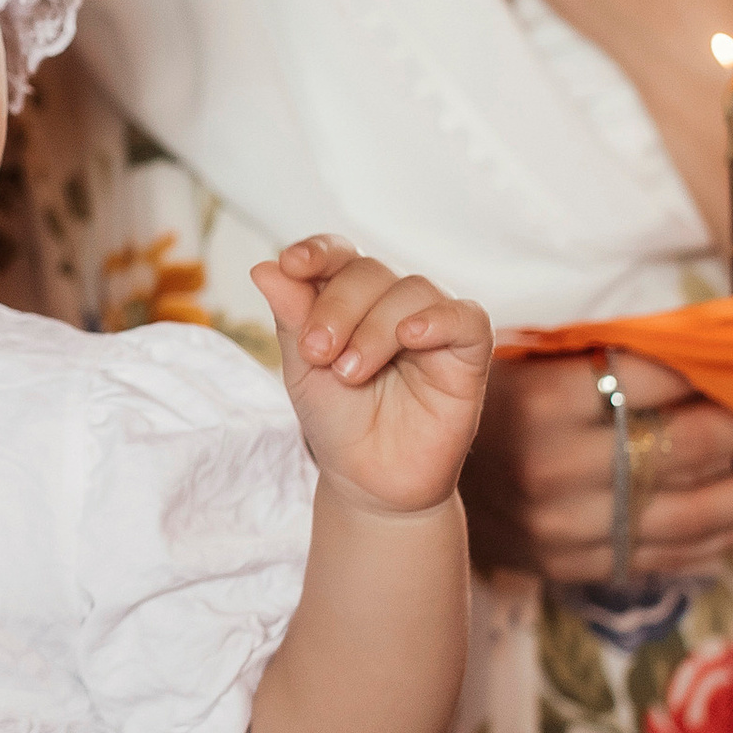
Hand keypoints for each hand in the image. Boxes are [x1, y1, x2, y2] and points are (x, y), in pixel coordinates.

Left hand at [250, 236, 492, 515]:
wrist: (370, 481)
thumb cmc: (338, 420)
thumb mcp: (303, 370)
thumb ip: (291, 318)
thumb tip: (265, 268)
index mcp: (350, 298)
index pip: (339, 255)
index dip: (318, 252)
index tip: (292, 265)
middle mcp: (393, 302)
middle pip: (370, 271)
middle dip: (337, 307)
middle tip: (316, 353)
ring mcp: (432, 325)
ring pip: (412, 291)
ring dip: (374, 327)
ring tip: (349, 373)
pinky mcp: (467, 354)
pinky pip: (466, 318)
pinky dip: (438, 319)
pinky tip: (410, 336)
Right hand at [462, 348, 732, 584]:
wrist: (403, 489)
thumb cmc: (475, 407)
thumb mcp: (520, 359)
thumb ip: (599, 355)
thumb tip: (704, 340)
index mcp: (544, 401)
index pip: (660, 379)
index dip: (727, 370)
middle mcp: (560, 467)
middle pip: (690, 444)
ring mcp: (570, 524)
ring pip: (694, 510)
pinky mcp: (575, 562)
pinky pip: (667, 554)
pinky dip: (724, 536)